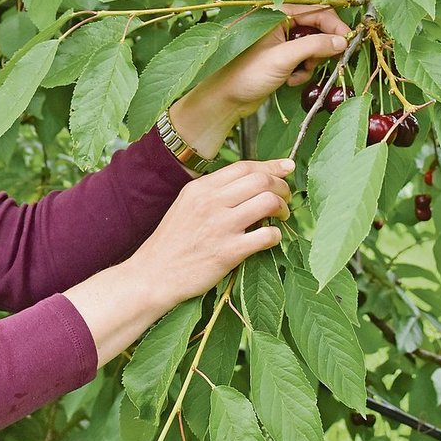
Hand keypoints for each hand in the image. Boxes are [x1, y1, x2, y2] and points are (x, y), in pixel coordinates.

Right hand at [125, 158, 293, 303]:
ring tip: (281, 217)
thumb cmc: (172, 241)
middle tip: (285, 197)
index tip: (286, 167)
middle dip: (282, 186)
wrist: (154, 274)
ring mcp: (221, 227)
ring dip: (282, 208)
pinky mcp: (229, 252)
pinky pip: (267, 236)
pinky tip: (271, 238)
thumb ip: (214, 192)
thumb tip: (250, 182)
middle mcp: (211, 202)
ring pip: (268, 202)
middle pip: (261, 180)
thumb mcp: (186, 205)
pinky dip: (276, 235)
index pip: (244, 167)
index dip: (271, 166)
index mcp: (201, 188)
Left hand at [169, 5, 350, 156]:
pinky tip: (289, 81)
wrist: (224, 100)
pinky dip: (301, 71)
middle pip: (316, 29)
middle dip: (321, 48)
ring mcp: (279, 41)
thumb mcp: (284, 57)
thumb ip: (315, 45)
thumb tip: (342, 41)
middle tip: (319, 63)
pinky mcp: (279, 58)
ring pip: (311, 47)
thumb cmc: (246, 74)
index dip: (335, 26)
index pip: (317, 11)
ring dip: (311, 62)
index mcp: (276, 14)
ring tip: (297, 74)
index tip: (349, 42)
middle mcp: (278, 24)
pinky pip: (302, 60)